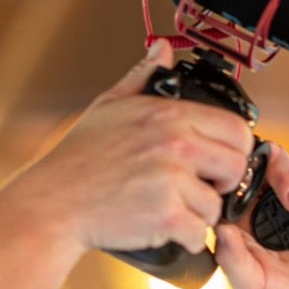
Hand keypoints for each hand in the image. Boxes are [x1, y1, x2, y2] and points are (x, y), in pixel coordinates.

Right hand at [0, 41, 258, 288]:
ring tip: (171, 210)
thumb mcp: (108, 106)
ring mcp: (172, 182)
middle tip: (199, 189)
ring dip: (198, 215)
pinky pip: (197, 233)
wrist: (53, 202)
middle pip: (235, 167)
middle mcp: (176, 145)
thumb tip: (162, 49)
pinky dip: (184, 239)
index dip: (232, 149)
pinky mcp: (165, 217)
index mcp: (169, 115)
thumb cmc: (77, 159)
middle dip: (222, 183)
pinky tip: (164, 230)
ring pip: (215, 206)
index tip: (216, 162)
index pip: (235, 129)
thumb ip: (141, 76)